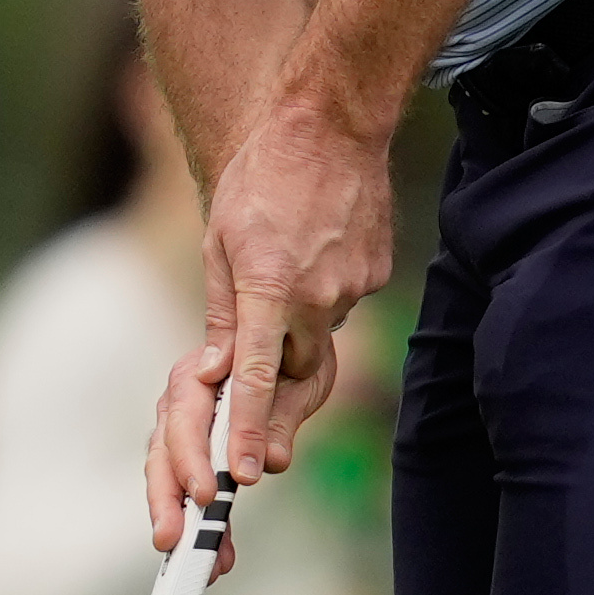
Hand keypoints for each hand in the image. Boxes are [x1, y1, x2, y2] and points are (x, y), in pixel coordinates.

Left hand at [171, 92, 401, 530]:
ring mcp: (354, 286)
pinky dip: (323, 291)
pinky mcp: (376, 273)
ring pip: (321, 334)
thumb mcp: (220, 241)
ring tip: (286, 271)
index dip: (247, 428)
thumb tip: (216, 370)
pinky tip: (314, 248)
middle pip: (297, 372)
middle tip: (263, 422)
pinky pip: (343, 302)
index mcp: (268, 286)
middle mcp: (316, 295)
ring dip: (297, 326)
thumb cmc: (263, 175)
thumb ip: (222, 310)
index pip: (255, 375)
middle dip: (277, 396)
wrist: (332, 121)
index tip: (246, 473)